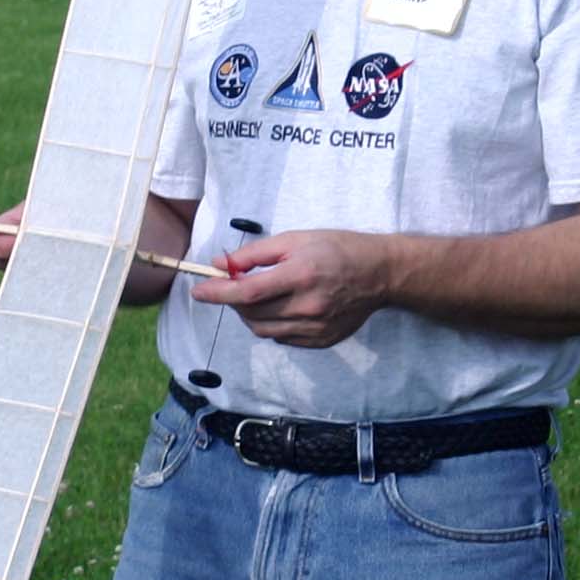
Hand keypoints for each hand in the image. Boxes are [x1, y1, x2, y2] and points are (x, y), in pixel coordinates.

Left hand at [186, 228, 392, 346]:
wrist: (380, 273)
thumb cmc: (337, 248)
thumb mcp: (295, 239)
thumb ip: (255, 254)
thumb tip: (221, 265)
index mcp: (301, 274)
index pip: (248, 292)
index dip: (218, 294)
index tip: (199, 292)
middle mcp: (308, 305)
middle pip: (252, 314)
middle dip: (233, 302)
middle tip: (233, 286)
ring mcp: (316, 327)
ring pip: (264, 331)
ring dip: (249, 315)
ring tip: (255, 297)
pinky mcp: (322, 341)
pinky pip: (282, 338)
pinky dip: (271, 325)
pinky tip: (280, 308)